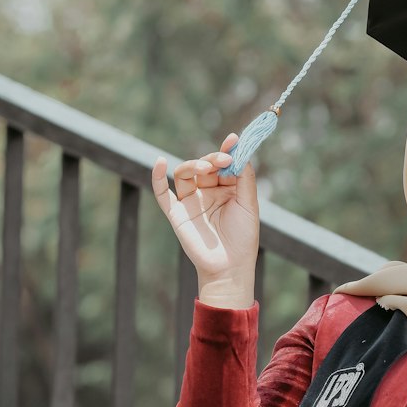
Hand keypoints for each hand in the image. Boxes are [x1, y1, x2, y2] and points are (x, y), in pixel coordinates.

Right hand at [151, 131, 259, 286]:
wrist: (229, 267)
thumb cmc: (243, 238)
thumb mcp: (249, 205)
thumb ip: (245, 179)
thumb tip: (241, 153)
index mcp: (227, 189)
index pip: (224, 164)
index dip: (228, 150)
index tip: (233, 140)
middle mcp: (208, 192)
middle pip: (205, 165)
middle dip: (213, 158)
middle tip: (223, 159)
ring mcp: (191, 202)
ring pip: (184, 173)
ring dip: (193, 164)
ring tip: (206, 167)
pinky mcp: (176, 213)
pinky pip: (162, 193)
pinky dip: (157, 177)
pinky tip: (158, 162)